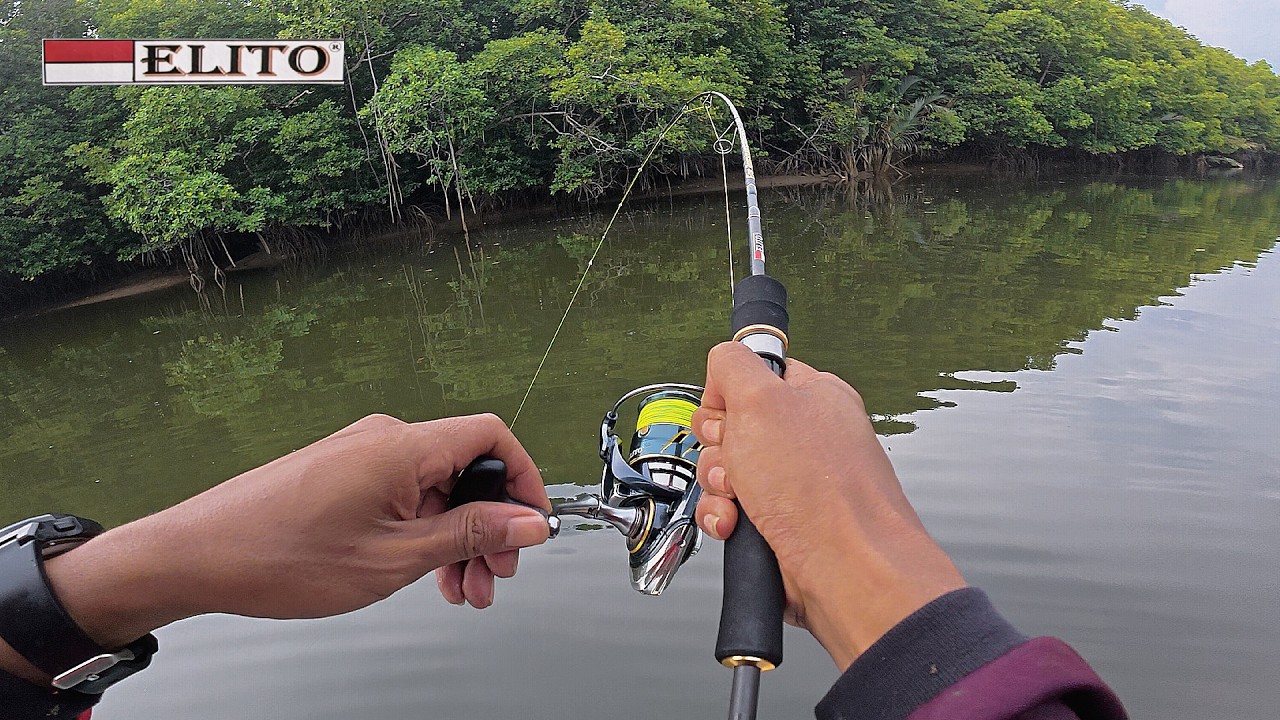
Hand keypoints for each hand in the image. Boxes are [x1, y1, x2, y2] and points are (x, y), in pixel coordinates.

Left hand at [40, 413, 550, 652]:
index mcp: (403, 447)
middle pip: (467, 468)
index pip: (492, 438)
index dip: (523, 481)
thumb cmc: (279, 554)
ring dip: (458, 537)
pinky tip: (426, 572)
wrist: (197, 556)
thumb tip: (526, 522)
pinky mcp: (345, 473)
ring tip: (460, 589)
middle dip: (490, 524)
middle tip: (494, 575)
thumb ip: (470, 535)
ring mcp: (362, 455)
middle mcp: (385, 439)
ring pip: (437, 488)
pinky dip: (425, 532)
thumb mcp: (395, 558)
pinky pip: (405, 494)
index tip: (531, 525)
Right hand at [693, 343, 965, 670]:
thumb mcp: (763, 399)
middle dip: (720, 451)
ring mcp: (796, 485)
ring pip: (727, 474)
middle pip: (730, 429)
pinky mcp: (783, 525)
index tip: (729, 415)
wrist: (847, 571)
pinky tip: (739, 529)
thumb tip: (722, 363)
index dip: (728, 398)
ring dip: (719, 490)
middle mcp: (808, 439)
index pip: (752, 377)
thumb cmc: (820, 490)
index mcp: (814, 397)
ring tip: (742, 503)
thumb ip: (734, 365)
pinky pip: (734, 513)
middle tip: (739, 464)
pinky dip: (726, 521)